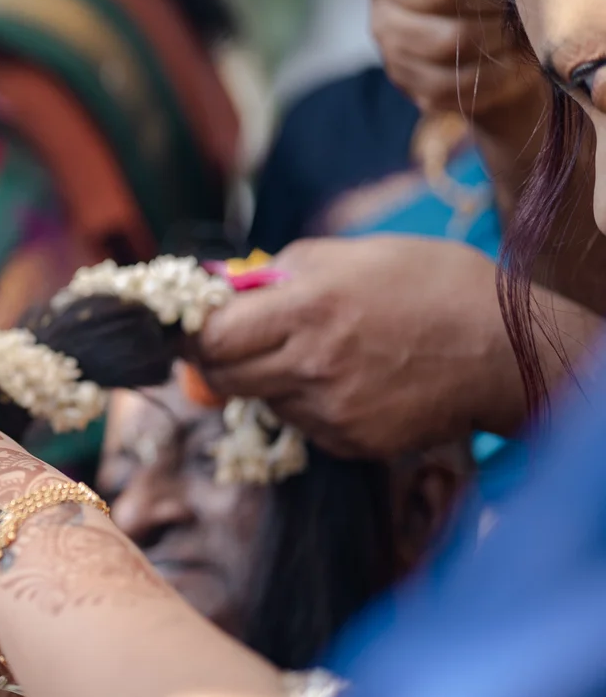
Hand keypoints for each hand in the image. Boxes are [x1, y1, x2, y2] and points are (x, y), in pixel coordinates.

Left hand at [190, 235, 524, 458]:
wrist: (506, 348)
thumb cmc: (431, 284)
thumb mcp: (351, 255)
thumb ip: (277, 274)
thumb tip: (220, 287)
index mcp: (307, 307)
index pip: (209, 334)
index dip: (190, 330)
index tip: (189, 323)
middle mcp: (312, 364)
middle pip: (221, 374)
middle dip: (217, 356)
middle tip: (233, 339)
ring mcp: (331, 409)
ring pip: (259, 398)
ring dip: (266, 377)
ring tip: (313, 351)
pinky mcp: (350, 441)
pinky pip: (300, 423)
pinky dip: (306, 402)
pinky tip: (347, 378)